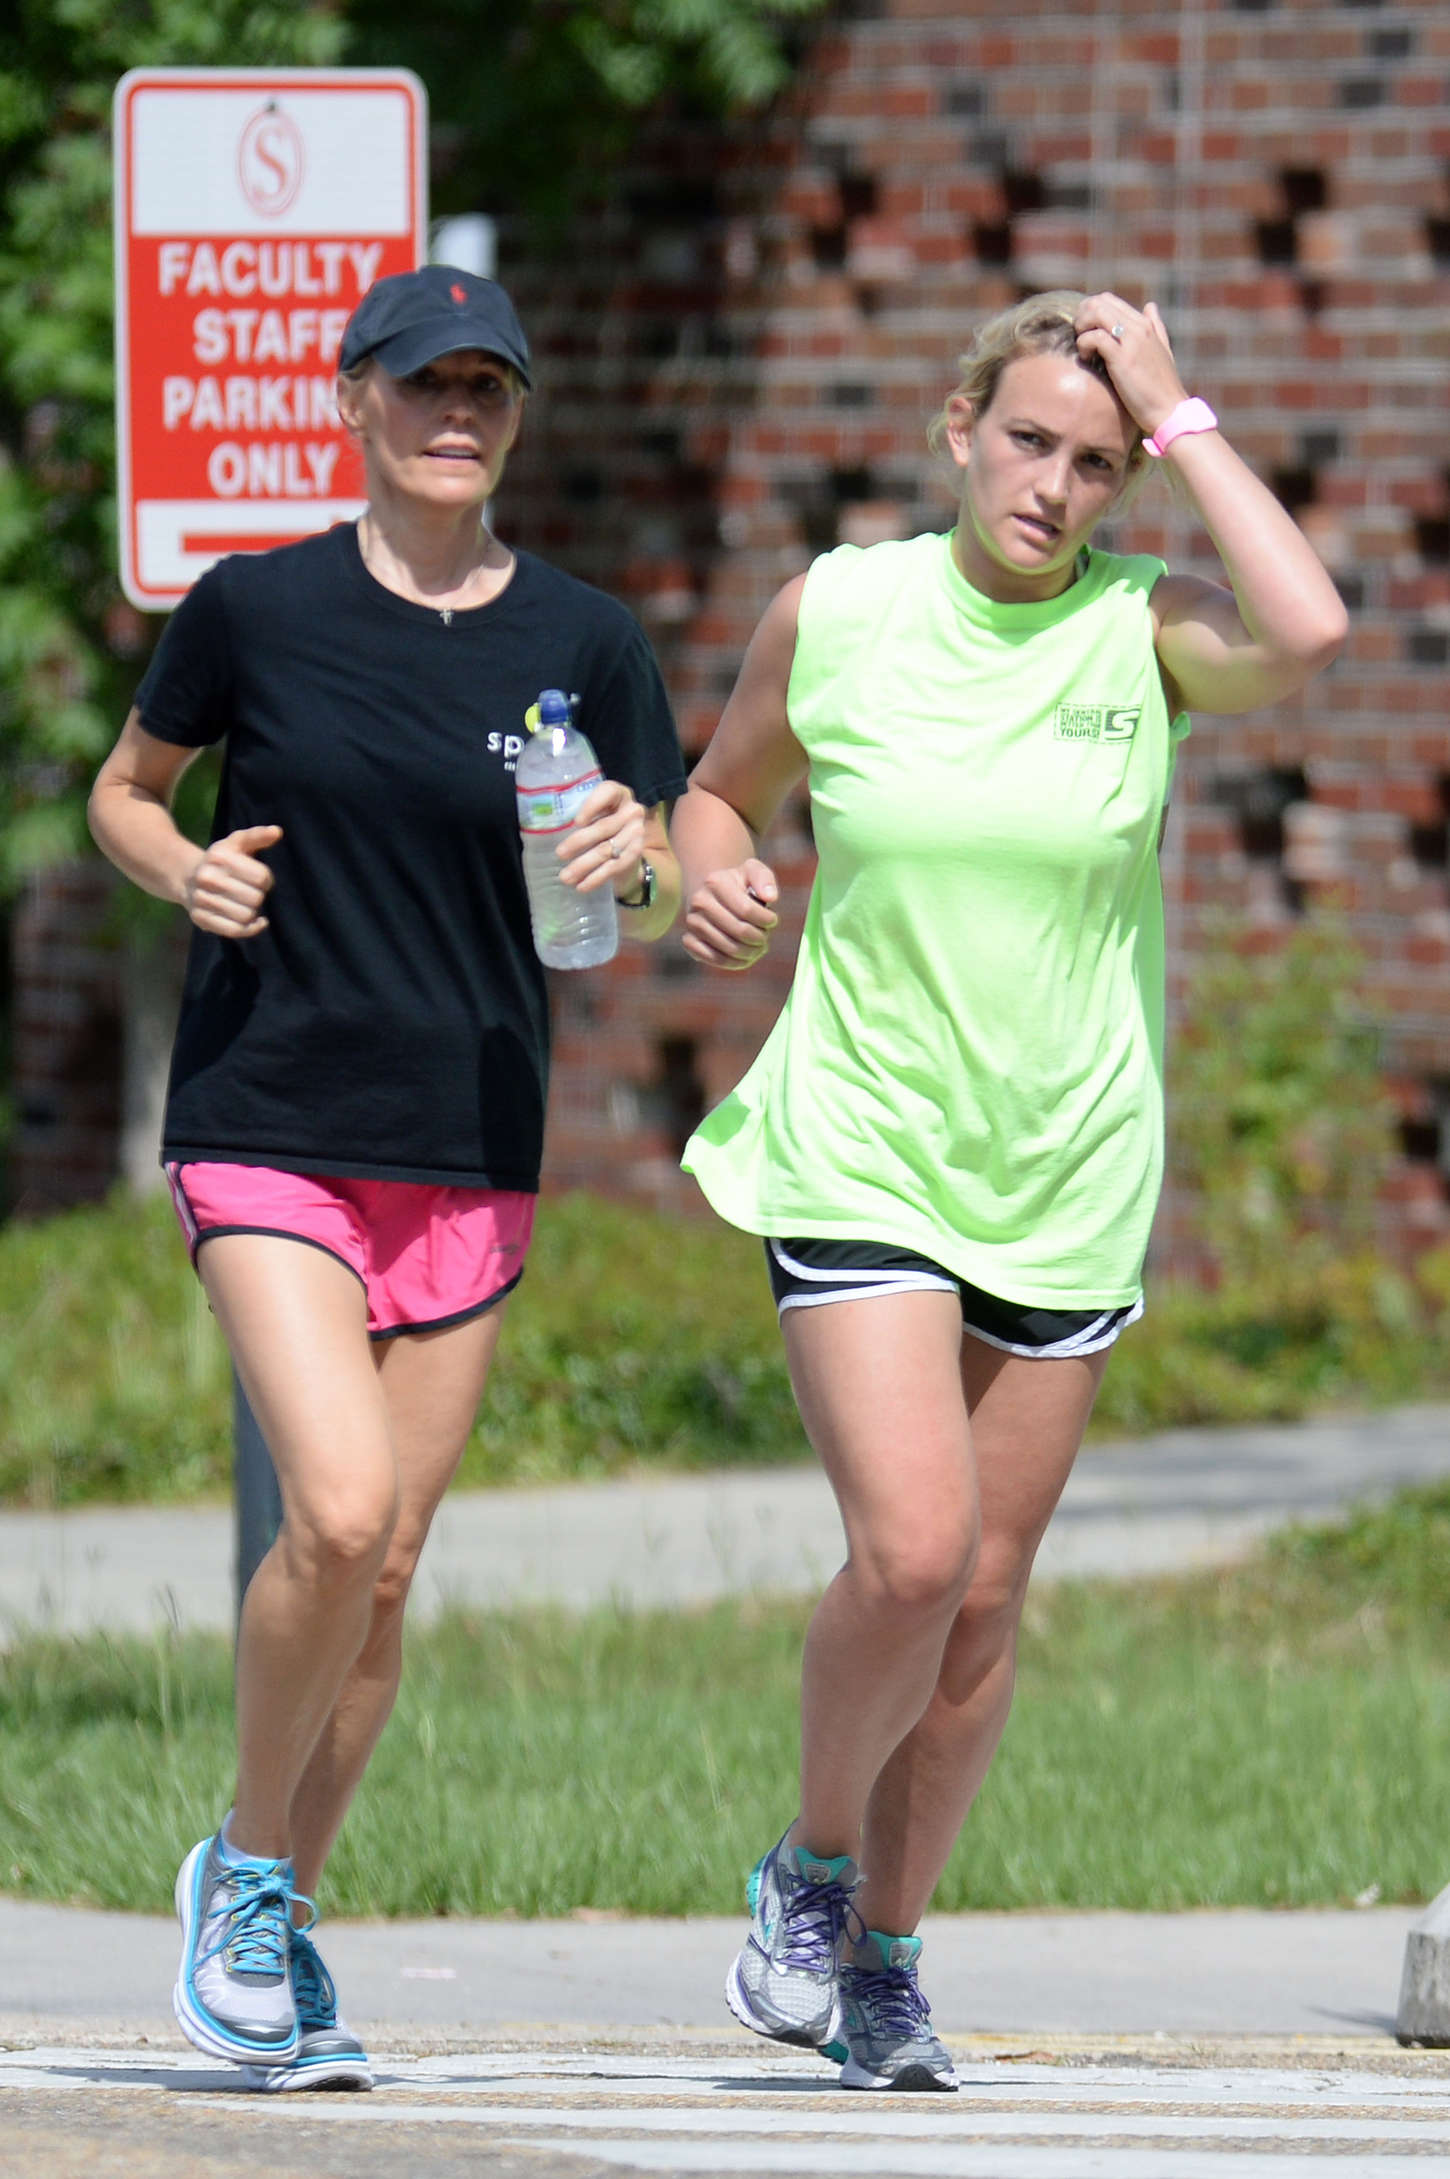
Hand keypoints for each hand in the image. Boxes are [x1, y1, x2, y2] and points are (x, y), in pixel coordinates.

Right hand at [182, 823, 281, 937]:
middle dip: (259, 896)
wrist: (186, 877)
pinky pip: (235, 930)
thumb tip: (277, 831)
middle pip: (255, 898)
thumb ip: (257, 836)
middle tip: (252, 892)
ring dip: (253, 912)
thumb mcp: (237, 843)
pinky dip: (250, 928)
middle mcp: (207, 878)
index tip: (260, 879)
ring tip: (246, 904)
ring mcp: (202, 900)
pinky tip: (255, 921)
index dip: (266, 879)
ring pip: (247, 916)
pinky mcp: (200, 918)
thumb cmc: (220, 861)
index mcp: (219, 857)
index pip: (261, 877)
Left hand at [560, 779, 646, 896]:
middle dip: (579, 842)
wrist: (627, 846)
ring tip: (565, 877)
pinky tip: (582, 886)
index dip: (593, 805)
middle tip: (559, 854)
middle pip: (604, 827)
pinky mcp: (636, 853)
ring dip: (583, 865)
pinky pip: (614, 867)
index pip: (608, 792)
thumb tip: (550, 829)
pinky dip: (596, 878)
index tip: (577, 822)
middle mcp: (631, 810)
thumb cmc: (601, 824)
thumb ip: (580, 816)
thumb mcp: (593, 813)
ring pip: (606, 850)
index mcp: (618, 794)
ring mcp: (636, 832)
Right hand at [682, 857, 778, 970]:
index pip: (747, 910)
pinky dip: (735, 963)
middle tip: (765, 936)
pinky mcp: (689, 941)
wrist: (713, 896)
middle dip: (760, 937)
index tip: (772, 920)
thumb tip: (770, 898)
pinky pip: (715, 959)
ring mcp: (692, 922)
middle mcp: (699, 902)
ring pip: (729, 948)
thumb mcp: (753, 872)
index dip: (767, 920)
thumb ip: (765, 879)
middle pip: (740, 931)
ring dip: (751, 952)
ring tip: (757, 946)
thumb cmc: (739, 885)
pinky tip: (744, 956)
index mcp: (715, 882)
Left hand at [1073, 294, 1188, 439]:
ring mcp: (1131, 340)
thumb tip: (1150, 306)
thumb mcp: (1162, 350)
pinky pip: (1095, 337)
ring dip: (1082, 327)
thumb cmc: (1162, 386)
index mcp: (1145, 323)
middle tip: (1079, 339)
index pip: (1108, 300)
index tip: (1085, 332)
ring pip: (1096, 313)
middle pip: (1099, 302)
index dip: (1089, 312)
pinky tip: (1087, 359)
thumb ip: (1156, 327)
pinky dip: (1084, 345)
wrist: (1169, 409)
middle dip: (1082, 317)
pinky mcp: (1122, 358)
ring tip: (1083, 348)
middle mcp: (1138, 327)